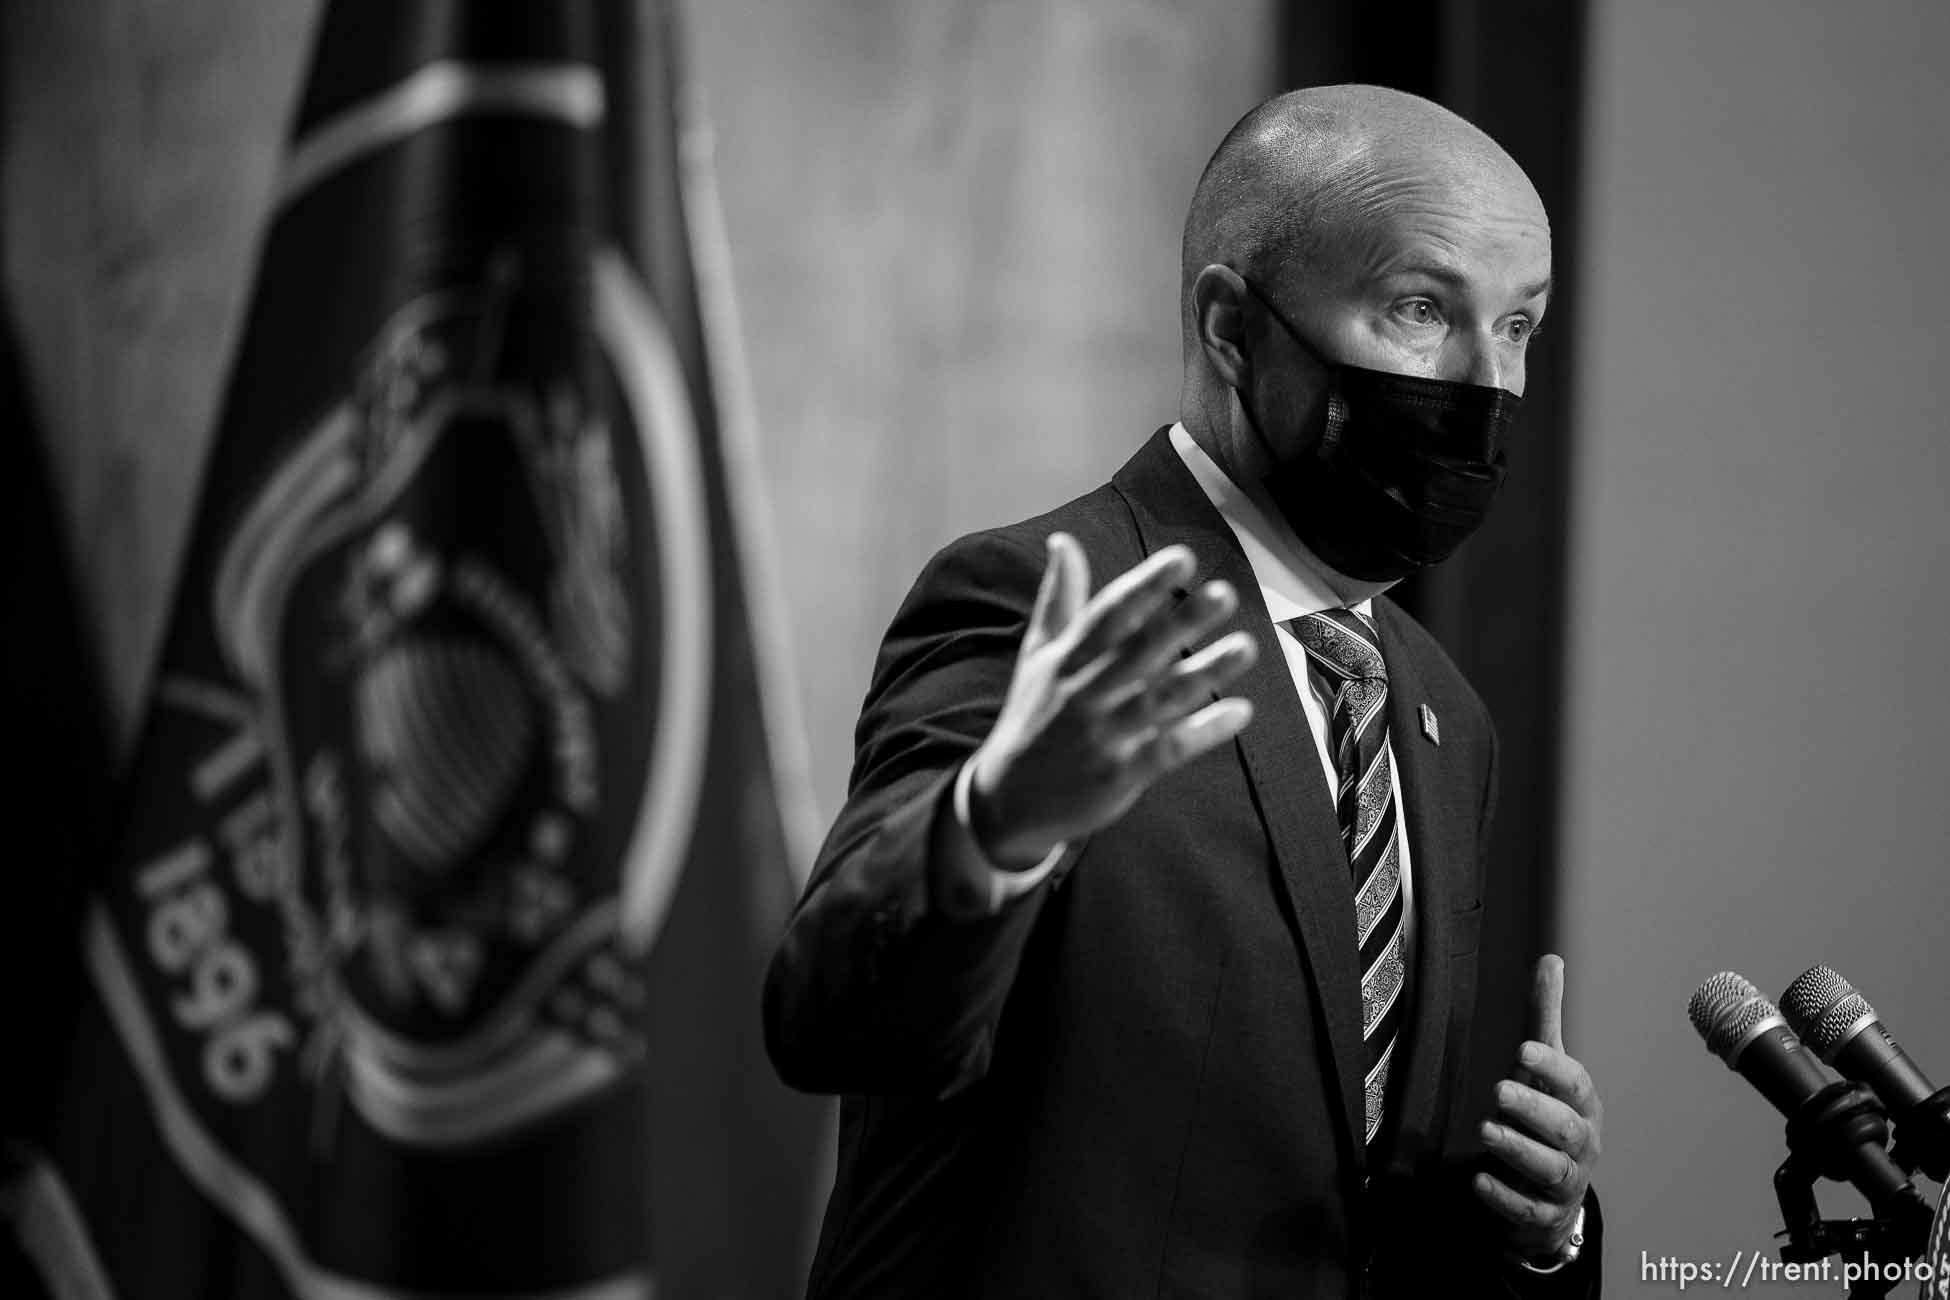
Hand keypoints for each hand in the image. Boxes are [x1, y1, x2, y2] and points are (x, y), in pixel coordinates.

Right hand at [965, 533, 1257, 868]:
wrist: (1008, 801)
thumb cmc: (1032, 717)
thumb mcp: (1037, 655)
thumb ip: (1057, 598)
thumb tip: (1062, 541)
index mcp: (1066, 660)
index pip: (1108, 616)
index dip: (1145, 587)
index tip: (1182, 559)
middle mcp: (1083, 694)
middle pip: (1138, 653)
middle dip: (1181, 623)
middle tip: (1224, 593)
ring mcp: (1102, 736)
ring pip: (1159, 700)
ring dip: (1205, 673)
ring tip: (1247, 646)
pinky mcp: (1119, 775)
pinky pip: (1167, 750)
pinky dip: (1202, 732)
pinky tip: (1240, 710)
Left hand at [1474, 954, 1602, 1259]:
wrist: (1552, 1193)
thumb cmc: (1547, 1116)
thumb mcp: (1545, 1069)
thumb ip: (1544, 1018)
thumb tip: (1551, 959)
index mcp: (1582, 1104)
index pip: (1575, 1083)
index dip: (1552, 1067)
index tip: (1522, 1050)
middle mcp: (1581, 1143)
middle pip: (1564, 1128)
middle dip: (1534, 1109)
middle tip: (1498, 1090)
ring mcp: (1564, 1182)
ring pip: (1550, 1169)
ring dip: (1518, 1150)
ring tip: (1486, 1130)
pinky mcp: (1543, 1214)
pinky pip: (1528, 1210)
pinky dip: (1505, 1197)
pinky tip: (1479, 1180)